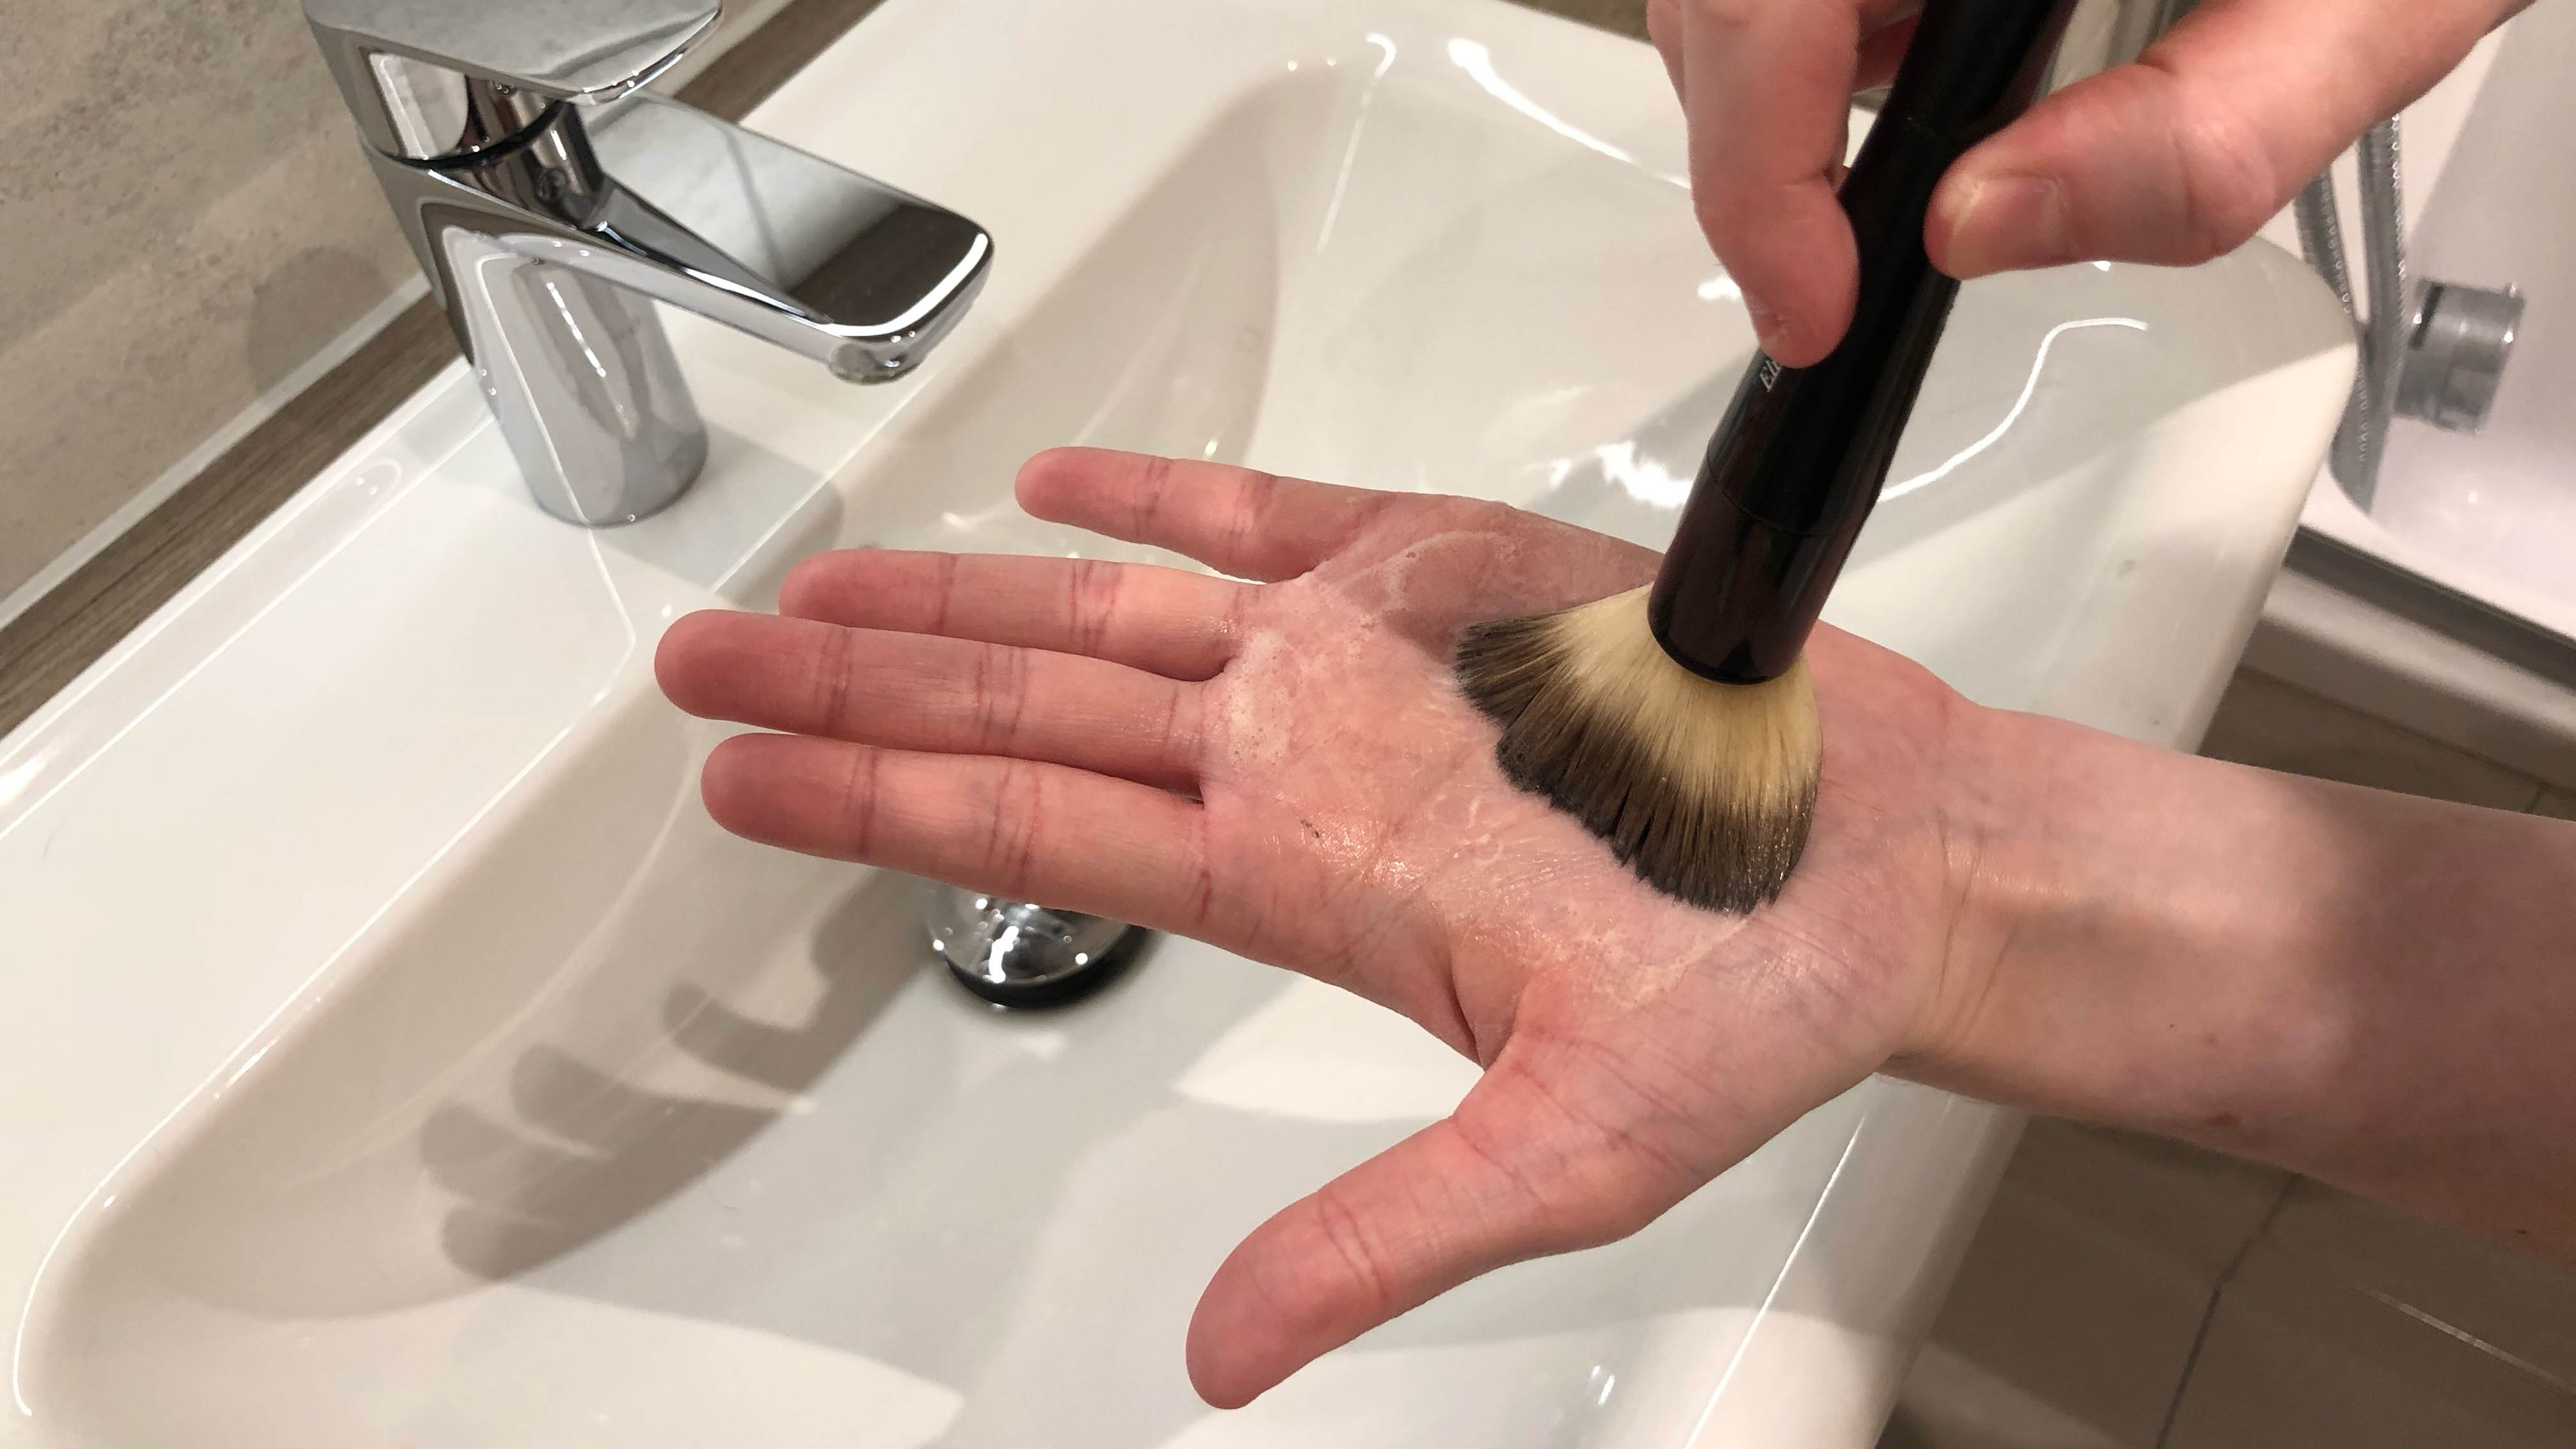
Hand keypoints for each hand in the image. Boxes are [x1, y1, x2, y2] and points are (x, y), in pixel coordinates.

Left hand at [654, 447, 1989, 1405]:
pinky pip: (1270, 519)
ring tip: (823, 583)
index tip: (740, 784)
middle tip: (705, 662)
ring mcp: (1363, 660)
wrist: (1893, 863)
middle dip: (862, 687)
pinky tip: (1055, 491)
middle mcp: (1304, 757)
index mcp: (1307, 877)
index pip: (1040, 836)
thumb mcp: (1570, 1150)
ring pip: (1115, 612)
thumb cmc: (1756, 998)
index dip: (881, 806)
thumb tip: (1221, 1357)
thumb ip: (1380, 1237)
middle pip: (1032, 712)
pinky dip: (1161, 497)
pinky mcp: (1449, 567)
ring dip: (965, 591)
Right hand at [1646, 0, 2528, 363]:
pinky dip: (1823, 58)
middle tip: (1822, 285)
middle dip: (1750, 151)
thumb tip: (1975, 230)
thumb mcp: (2356, 18)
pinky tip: (1925, 104)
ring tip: (1876, 199)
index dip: (1756, 164)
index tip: (1811, 302)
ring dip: (1777, 107)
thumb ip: (2188, 136)